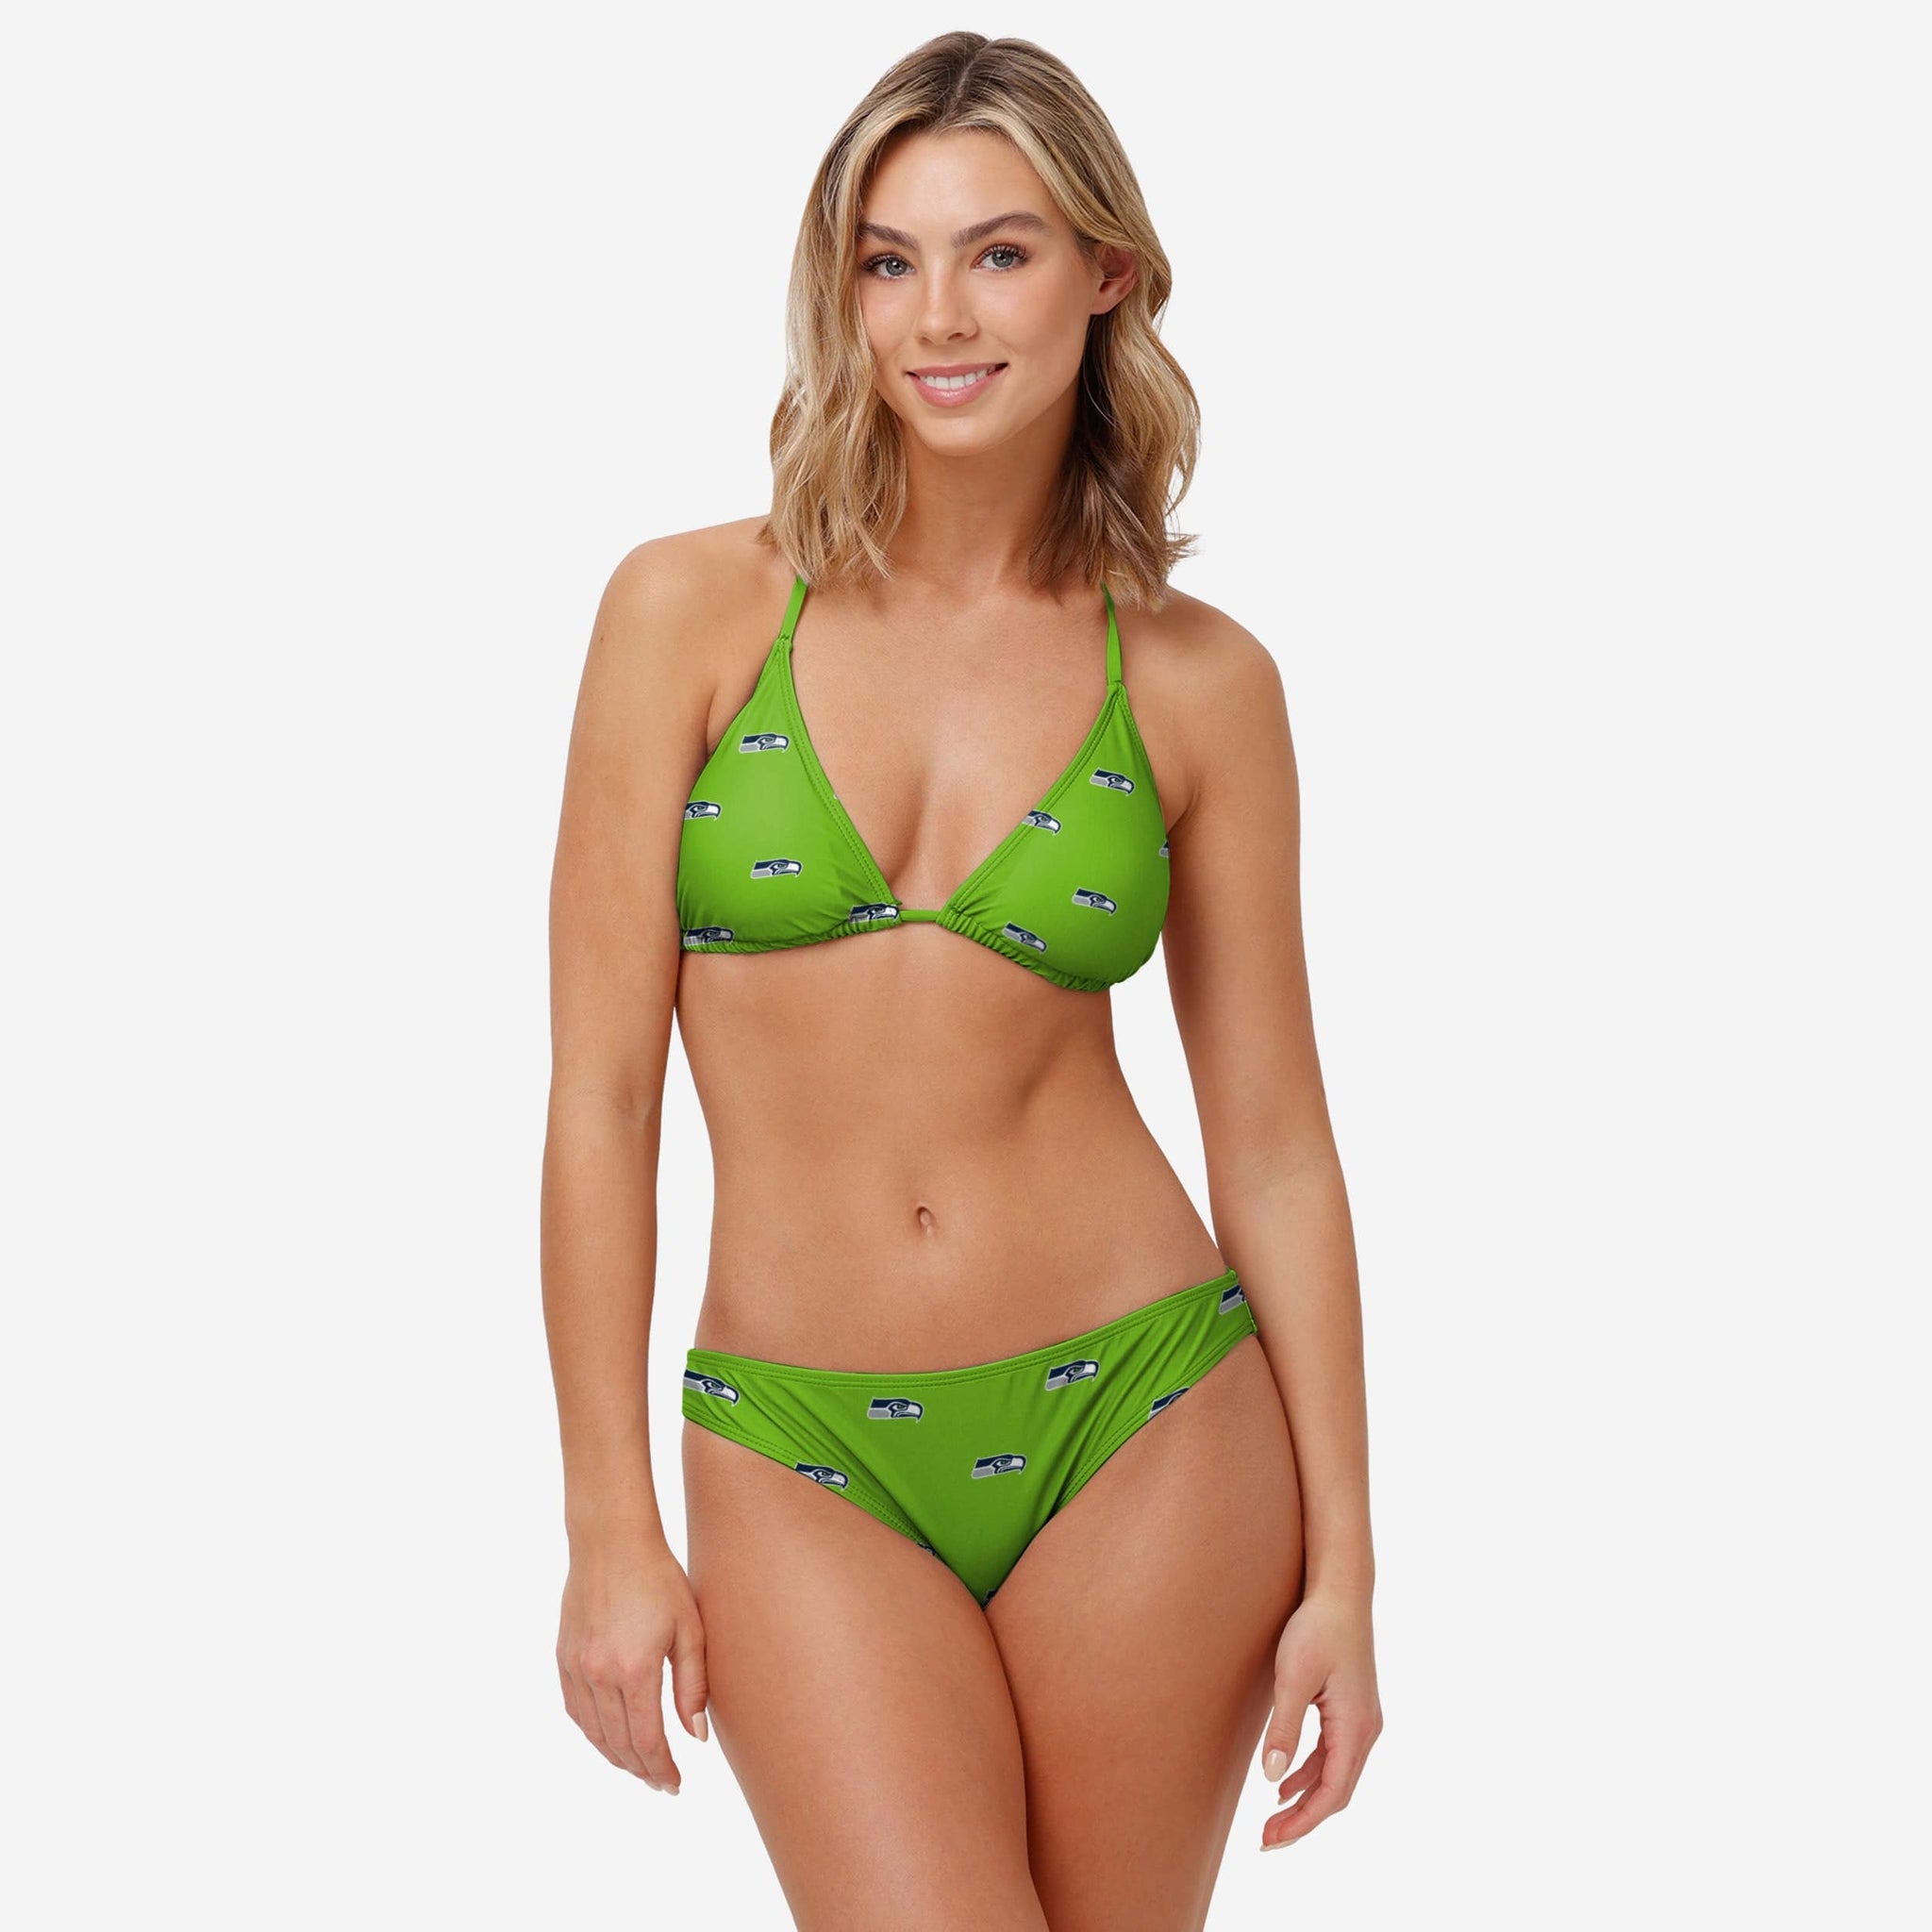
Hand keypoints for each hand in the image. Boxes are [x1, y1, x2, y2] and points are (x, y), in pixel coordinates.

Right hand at [556, 1539, 708, 1792]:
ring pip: (594, 1733)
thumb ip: (693, 1686)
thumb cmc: (659, 1579)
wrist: (611, 1541)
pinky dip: (592, 1733)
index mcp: (635, 1669)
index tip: (675, 1785)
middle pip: (619, 1744)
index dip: (662, 1770)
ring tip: (639, 1768)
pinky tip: (608, 1738)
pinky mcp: (564, 1657)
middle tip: (661, 1784)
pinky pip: (575, 1710)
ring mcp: (577, 1667)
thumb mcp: (689, 1629)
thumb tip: (695, 1737)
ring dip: (616, 1757)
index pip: (647, 1741)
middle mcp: (599, 1674)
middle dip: (642, 1771)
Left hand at [1257, 1589, 1381, 1849]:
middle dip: (1303, 1819)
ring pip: (1336, 1776)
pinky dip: (1311, 1773)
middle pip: (1336, 1792)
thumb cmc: (1317, 1629)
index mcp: (1355, 1727)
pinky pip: (1334, 1755)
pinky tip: (1286, 1781)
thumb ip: (1284, 1728)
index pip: (1332, 1793)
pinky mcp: (1352, 1711)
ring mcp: (1362, 1721)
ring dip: (1306, 1799)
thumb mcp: (1293, 1677)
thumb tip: (1273, 1777)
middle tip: (1266, 1839)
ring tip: (1272, 1818)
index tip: (1271, 1839)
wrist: (1341, 1593)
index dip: (1302, 1822)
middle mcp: (1365, 1730)